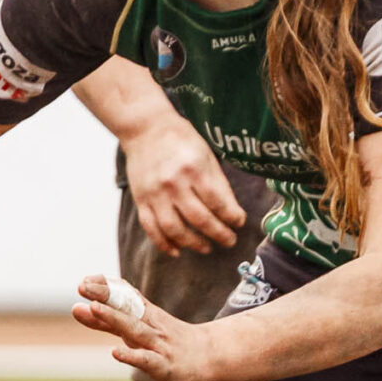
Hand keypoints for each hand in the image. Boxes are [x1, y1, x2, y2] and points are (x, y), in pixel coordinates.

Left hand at [69, 274, 219, 380]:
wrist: (209, 355)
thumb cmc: (167, 340)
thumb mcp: (139, 326)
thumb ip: (109, 320)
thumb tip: (79, 307)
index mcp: (144, 314)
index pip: (122, 298)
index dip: (103, 289)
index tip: (84, 280)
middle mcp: (150, 325)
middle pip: (125, 309)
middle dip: (104, 297)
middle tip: (82, 286)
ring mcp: (158, 344)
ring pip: (135, 329)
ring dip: (114, 317)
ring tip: (94, 307)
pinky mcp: (164, 365)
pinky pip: (146, 360)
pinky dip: (131, 356)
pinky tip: (115, 352)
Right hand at [120, 117, 245, 256]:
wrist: (146, 129)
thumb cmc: (181, 140)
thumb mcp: (206, 154)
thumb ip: (216, 182)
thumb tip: (230, 211)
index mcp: (194, 169)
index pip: (218, 201)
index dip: (232, 216)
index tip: (240, 223)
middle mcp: (174, 184)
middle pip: (199, 219)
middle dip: (219, 234)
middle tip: (230, 241)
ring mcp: (155, 195)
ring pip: (175, 229)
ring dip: (194, 243)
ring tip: (207, 248)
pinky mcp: (141, 201)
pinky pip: (152, 229)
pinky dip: (164, 244)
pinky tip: (177, 251)